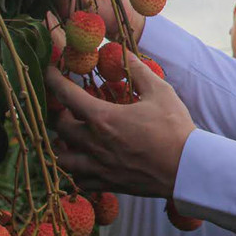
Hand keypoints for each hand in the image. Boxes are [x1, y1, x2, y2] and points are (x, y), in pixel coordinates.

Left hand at [46, 50, 194, 198]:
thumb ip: (138, 70)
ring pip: (62, 158)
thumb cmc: (175, 128)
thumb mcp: (160, 91)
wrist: (187, 167)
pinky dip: (75, 172)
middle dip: (58, 114)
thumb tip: (123, 51)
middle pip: (59, 127)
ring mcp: (99, 166)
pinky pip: (80, 181)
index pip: (66, 95)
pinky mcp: (108, 184)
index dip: (52, 80)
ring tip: (67, 139)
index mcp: (103, 118)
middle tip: (65, 107)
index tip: (48, 72)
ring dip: (61, 146)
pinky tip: (83, 165)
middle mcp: (94, 143)